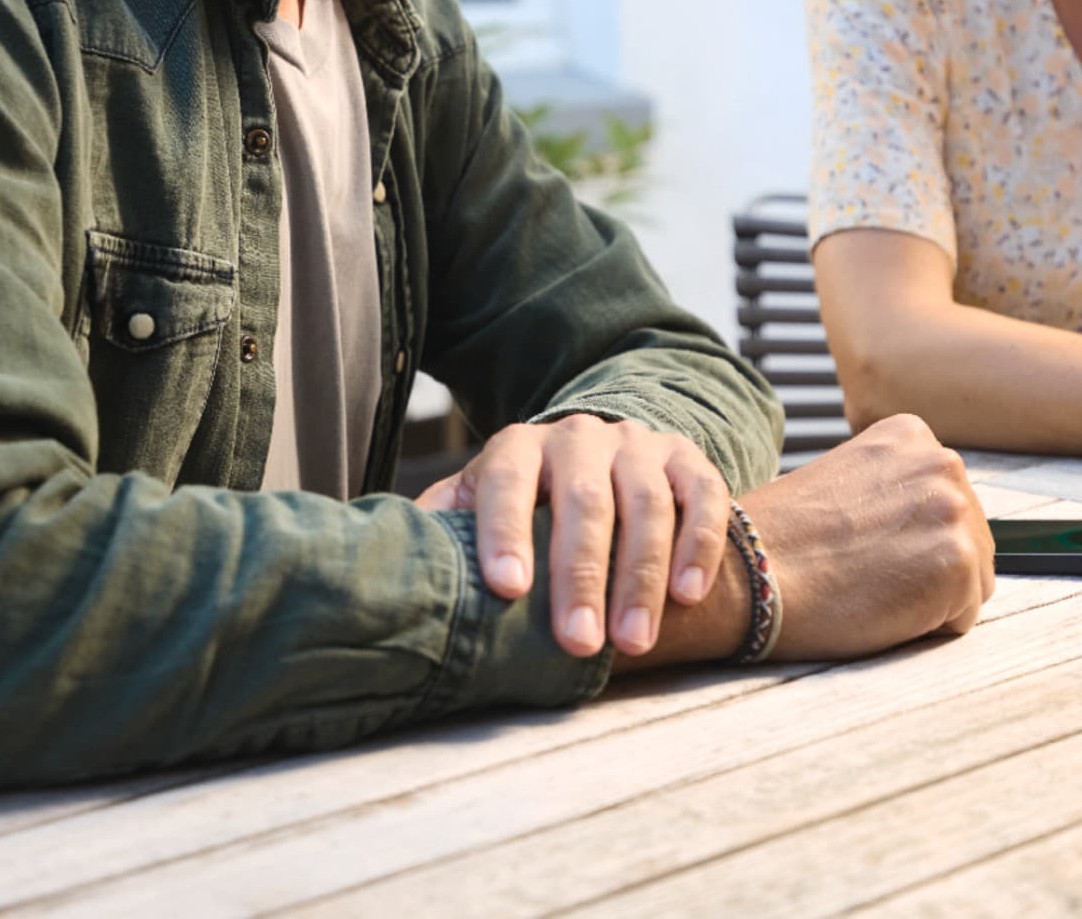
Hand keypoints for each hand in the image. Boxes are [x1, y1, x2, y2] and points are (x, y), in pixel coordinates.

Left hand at [414, 414, 728, 658]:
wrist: (597, 459)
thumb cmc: (524, 509)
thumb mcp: (476, 509)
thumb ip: (440, 532)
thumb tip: (377, 568)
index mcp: (516, 449)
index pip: (506, 481)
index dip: (505, 532)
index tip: (505, 589)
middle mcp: (579, 438)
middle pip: (584, 500)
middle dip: (582, 574)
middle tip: (581, 643)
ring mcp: (637, 445)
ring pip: (646, 502)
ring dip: (642, 574)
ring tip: (635, 641)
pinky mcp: (687, 459)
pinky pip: (703, 495)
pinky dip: (699, 543)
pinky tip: (688, 594)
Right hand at [742, 413, 995, 659]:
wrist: (755, 569)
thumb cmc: (788, 535)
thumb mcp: (848, 477)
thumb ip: (895, 485)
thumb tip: (925, 519)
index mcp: (913, 435)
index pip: (945, 502)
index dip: (906, 536)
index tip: (862, 541)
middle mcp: (943, 462)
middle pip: (968, 538)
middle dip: (926, 564)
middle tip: (866, 569)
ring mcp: (955, 511)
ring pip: (970, 579)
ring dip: (931, 596)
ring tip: (874, 585)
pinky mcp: (959, 563)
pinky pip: (962, 618)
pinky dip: (927, 626)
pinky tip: (882, 606)